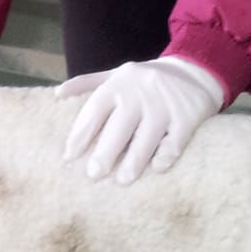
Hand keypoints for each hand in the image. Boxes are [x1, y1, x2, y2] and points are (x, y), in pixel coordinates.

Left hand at [56, 56, 224, 184]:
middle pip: (119, 125)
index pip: (95, 110)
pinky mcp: (188, 115)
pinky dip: (166, 154)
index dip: (81, 133)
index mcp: (118, 83)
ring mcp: (165, 104)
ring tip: (122, 181)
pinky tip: (157, 169)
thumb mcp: (116, 75)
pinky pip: (176, 139)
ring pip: (147, 135)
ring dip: (134, 160)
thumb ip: (87, 84)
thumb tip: (56, 94)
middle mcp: (140, 92)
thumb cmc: (145, 80)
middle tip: (93, 175)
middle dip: (105, 151)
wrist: (193, 70)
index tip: (69, 156)